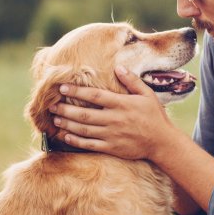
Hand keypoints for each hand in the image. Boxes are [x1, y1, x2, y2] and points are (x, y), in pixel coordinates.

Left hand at [50, 66, 176, 159]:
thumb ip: (132, 81)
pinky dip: (76, 140)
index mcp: (121, 104)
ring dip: (67, 124)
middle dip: (65, 109)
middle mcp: (114, 119)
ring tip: (55, 119)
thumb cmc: (154, 116)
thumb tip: (118, 67)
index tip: (62, 87)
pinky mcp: (111, 148)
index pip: (94, 96)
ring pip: (84, 129)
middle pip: (84, 114)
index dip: (76, 91)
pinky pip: (89, 144)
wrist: (162, 142)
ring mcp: (111, 135)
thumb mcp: (147, 94)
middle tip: (51, 105)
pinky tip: (65, 135)